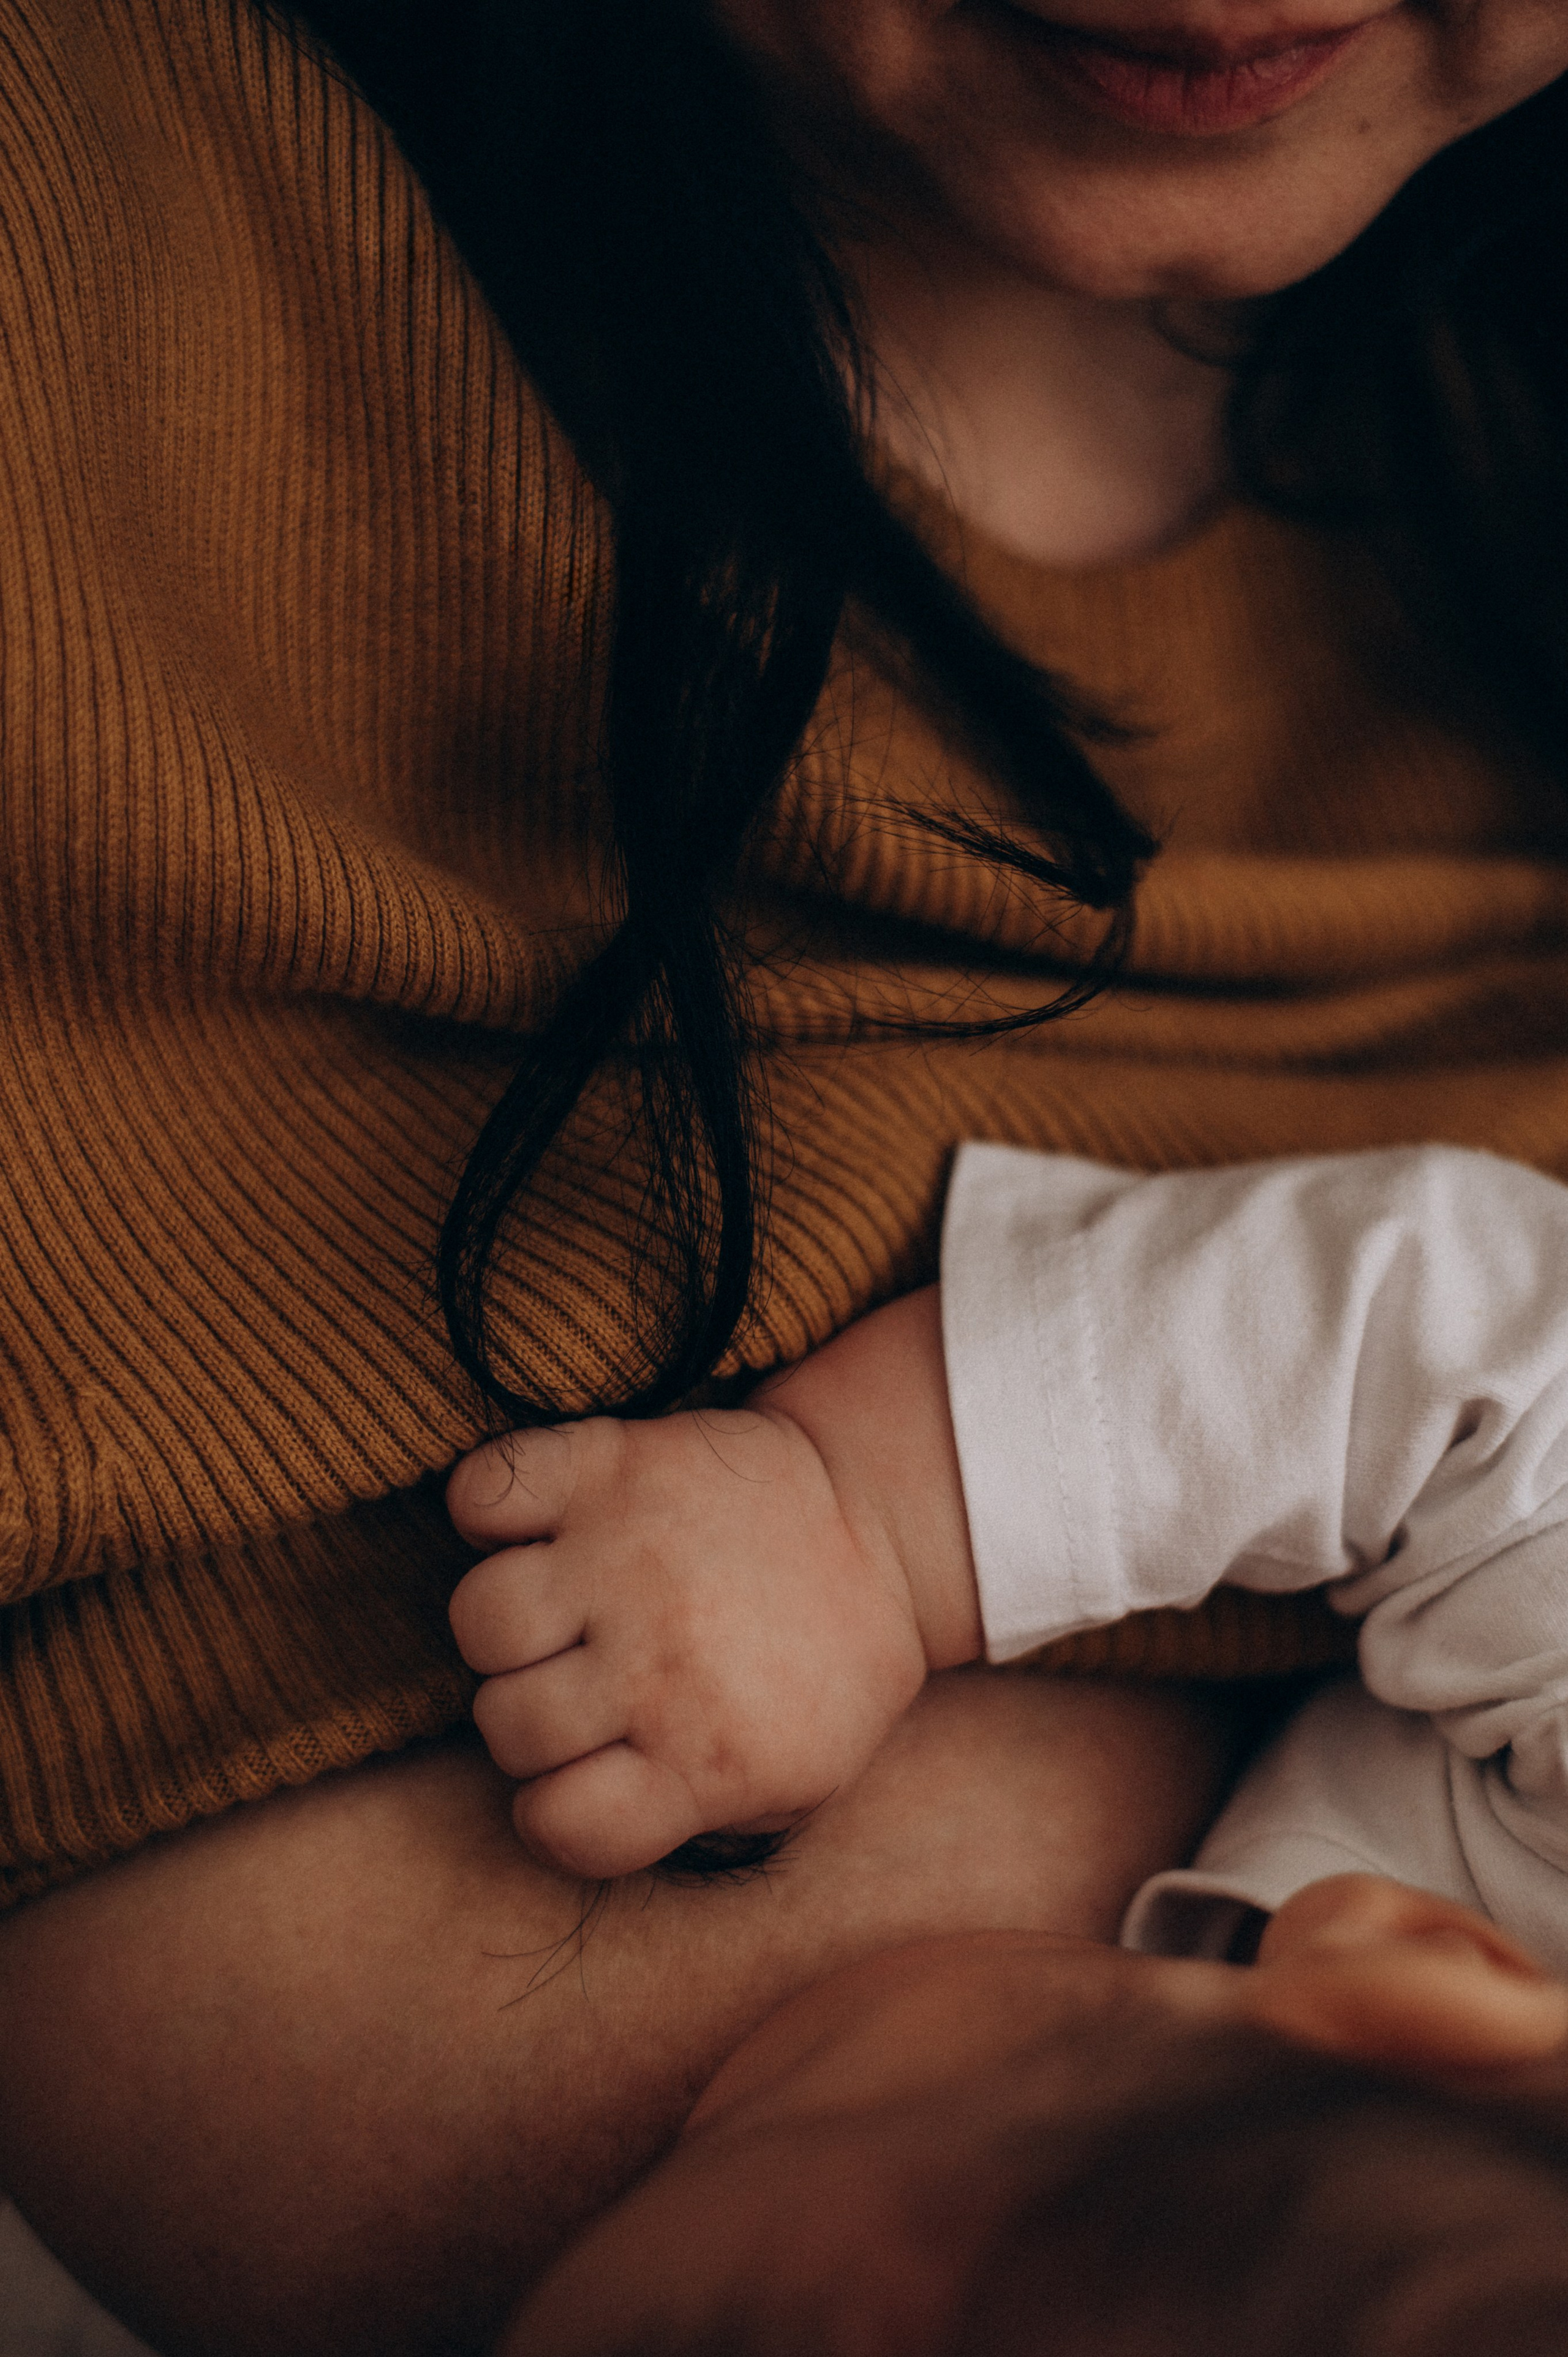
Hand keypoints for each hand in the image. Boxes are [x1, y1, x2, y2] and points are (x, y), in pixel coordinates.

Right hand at [446, 1288, 981, 1878]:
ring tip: (560, 1613)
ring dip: (508, 1625)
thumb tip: (581, 1817)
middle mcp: (661, 1660)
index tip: (588, 1773)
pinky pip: (487, 1489)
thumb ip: (690, 1818)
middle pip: (507, 1721)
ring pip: (483, 1618)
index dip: (556, 1811)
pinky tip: (541, 1530)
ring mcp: (631, 1554)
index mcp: (707, 1757)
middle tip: (582, 1683)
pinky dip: (487, 1508)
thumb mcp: (797, 1782)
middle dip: (531, 1714)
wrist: (882, 1519)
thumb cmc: (827, 1667)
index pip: (554, 1824)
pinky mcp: (614, 1463)